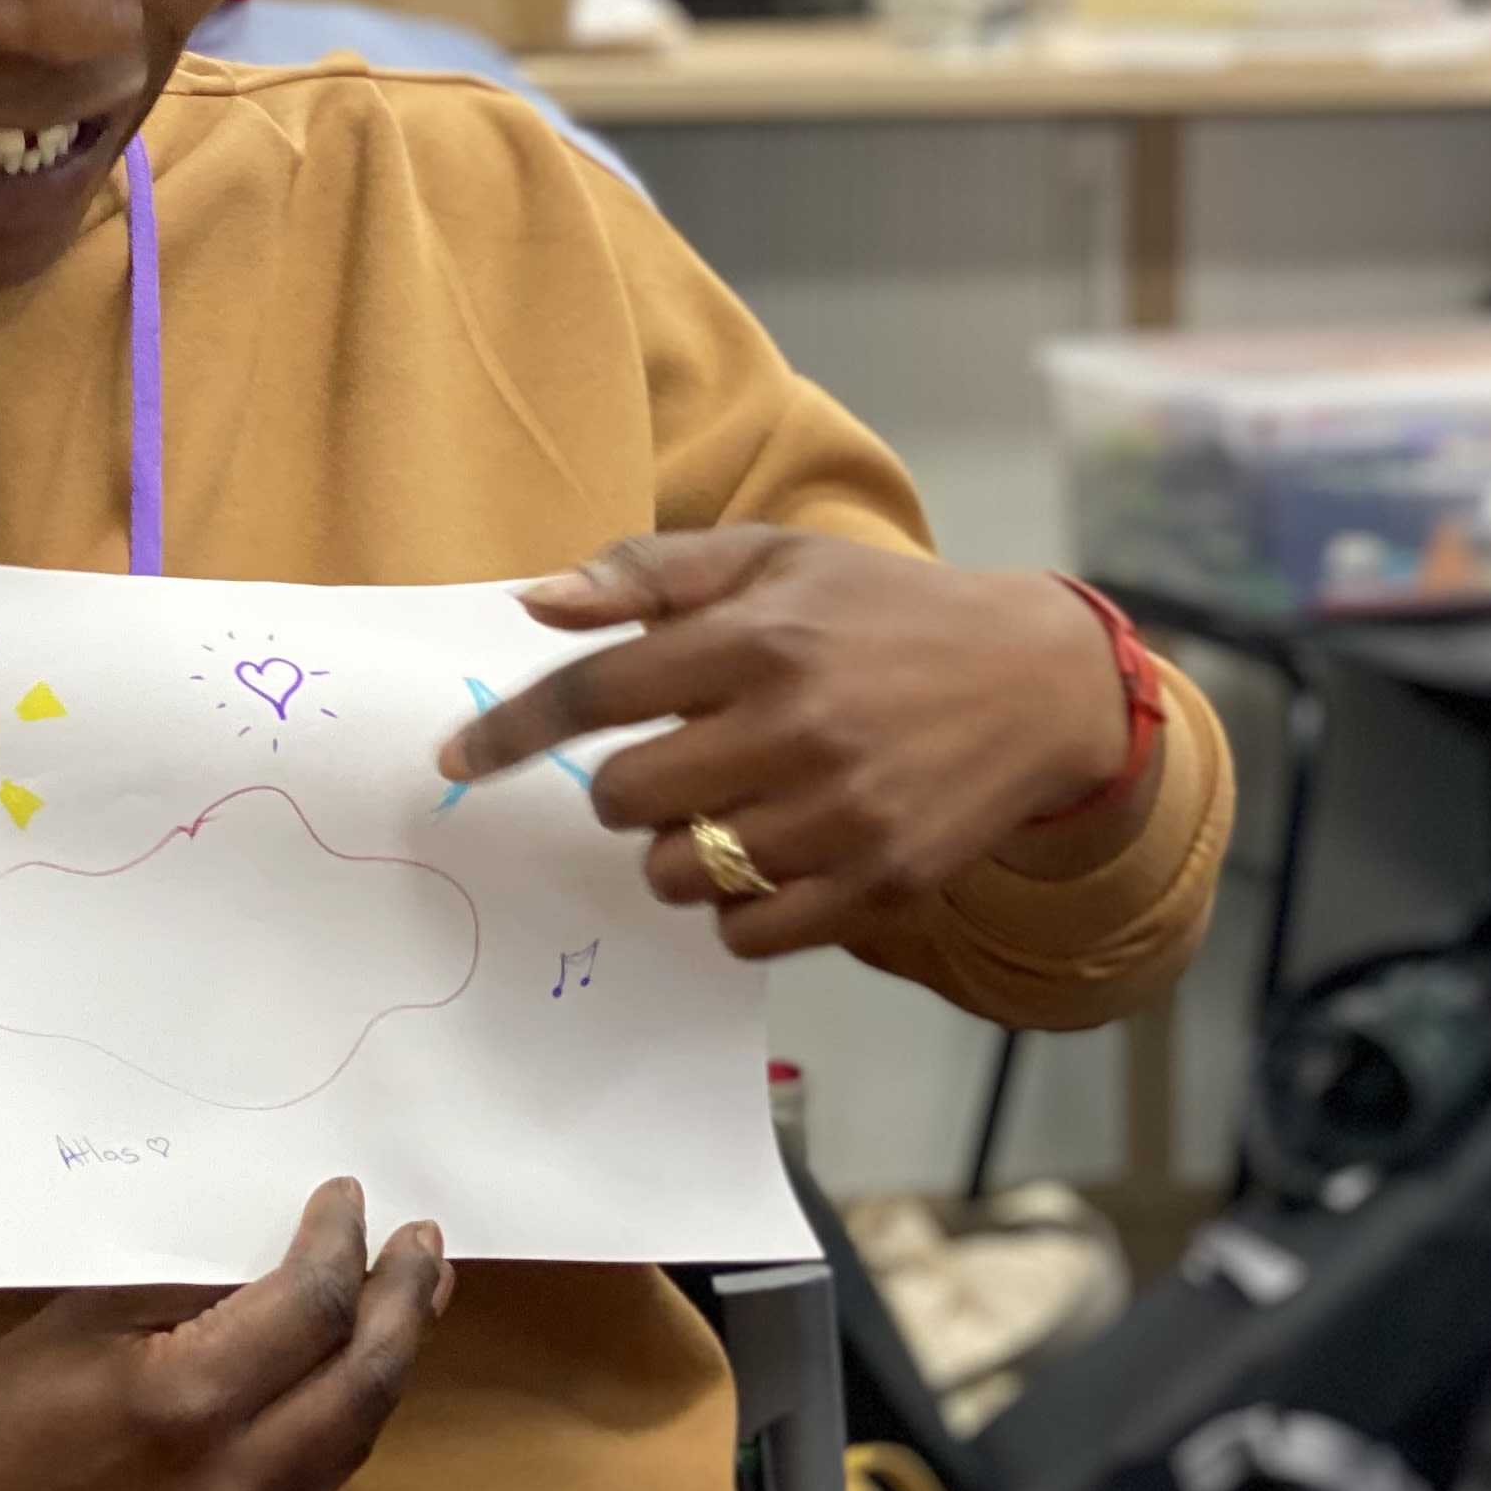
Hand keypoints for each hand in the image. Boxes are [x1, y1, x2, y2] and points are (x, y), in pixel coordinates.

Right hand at [0, 1179, 447, 1490]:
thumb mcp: (85, 1323)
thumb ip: (191, 1290)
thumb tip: (284, 1253)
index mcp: (183, 1405)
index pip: (313, 1308)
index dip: (342, 1244)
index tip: (348, 1200)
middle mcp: (228, 1486)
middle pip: (364, 1384)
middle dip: (404, 1305)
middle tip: (426, 1248)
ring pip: (349, 1445)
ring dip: (380, 1369)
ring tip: (404, 1305)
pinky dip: (333, 1431)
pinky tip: (339, 1387)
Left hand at [434, 528, 1139, 955]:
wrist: (1035, 679)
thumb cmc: (879, 612)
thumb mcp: (771, 558)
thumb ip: (647, 574)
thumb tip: (536, 604)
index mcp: (756, 636)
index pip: (594, 694)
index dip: (509, 733)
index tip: (455, 761)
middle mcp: (794, 724)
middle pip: (624, 800)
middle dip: (623, 791)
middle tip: (669, 767)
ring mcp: (840, 811)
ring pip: (678, 873)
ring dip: (676, 850)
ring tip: (728, 809)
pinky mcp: (881, 879)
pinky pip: (747, 931)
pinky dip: (733, 907)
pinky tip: (765, 859)